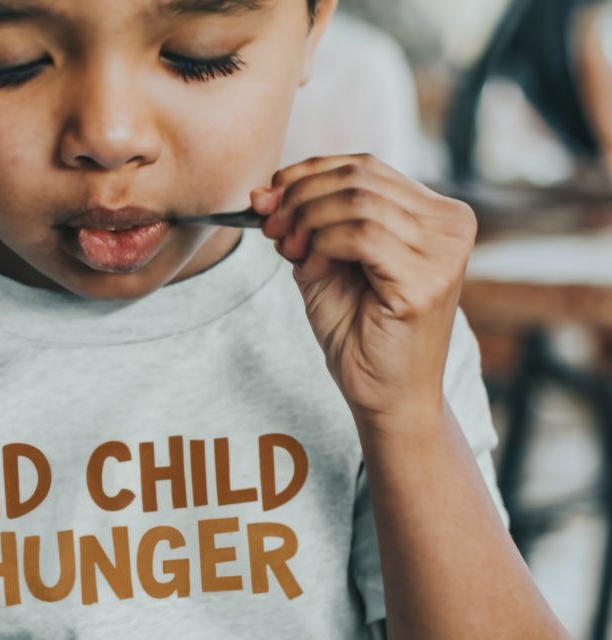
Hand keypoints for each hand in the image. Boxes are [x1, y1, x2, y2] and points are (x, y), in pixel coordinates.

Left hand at [253, 155, 477, 428]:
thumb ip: (305, 227)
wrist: (387, 398)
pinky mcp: (426, 280)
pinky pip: (362, 236)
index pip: (365, 166)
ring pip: (358, 202)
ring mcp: (444, 251)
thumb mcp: (326, 268)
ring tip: (289, 252)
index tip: (267, 198)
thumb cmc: (361, 337)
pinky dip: (323, 245)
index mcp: (435, 214)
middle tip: (269, 227)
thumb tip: (263, 191)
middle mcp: (450, 224)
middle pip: (359, 177)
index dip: (308, 173)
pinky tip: (311, 269)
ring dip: (307, 222)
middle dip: (300, 197)